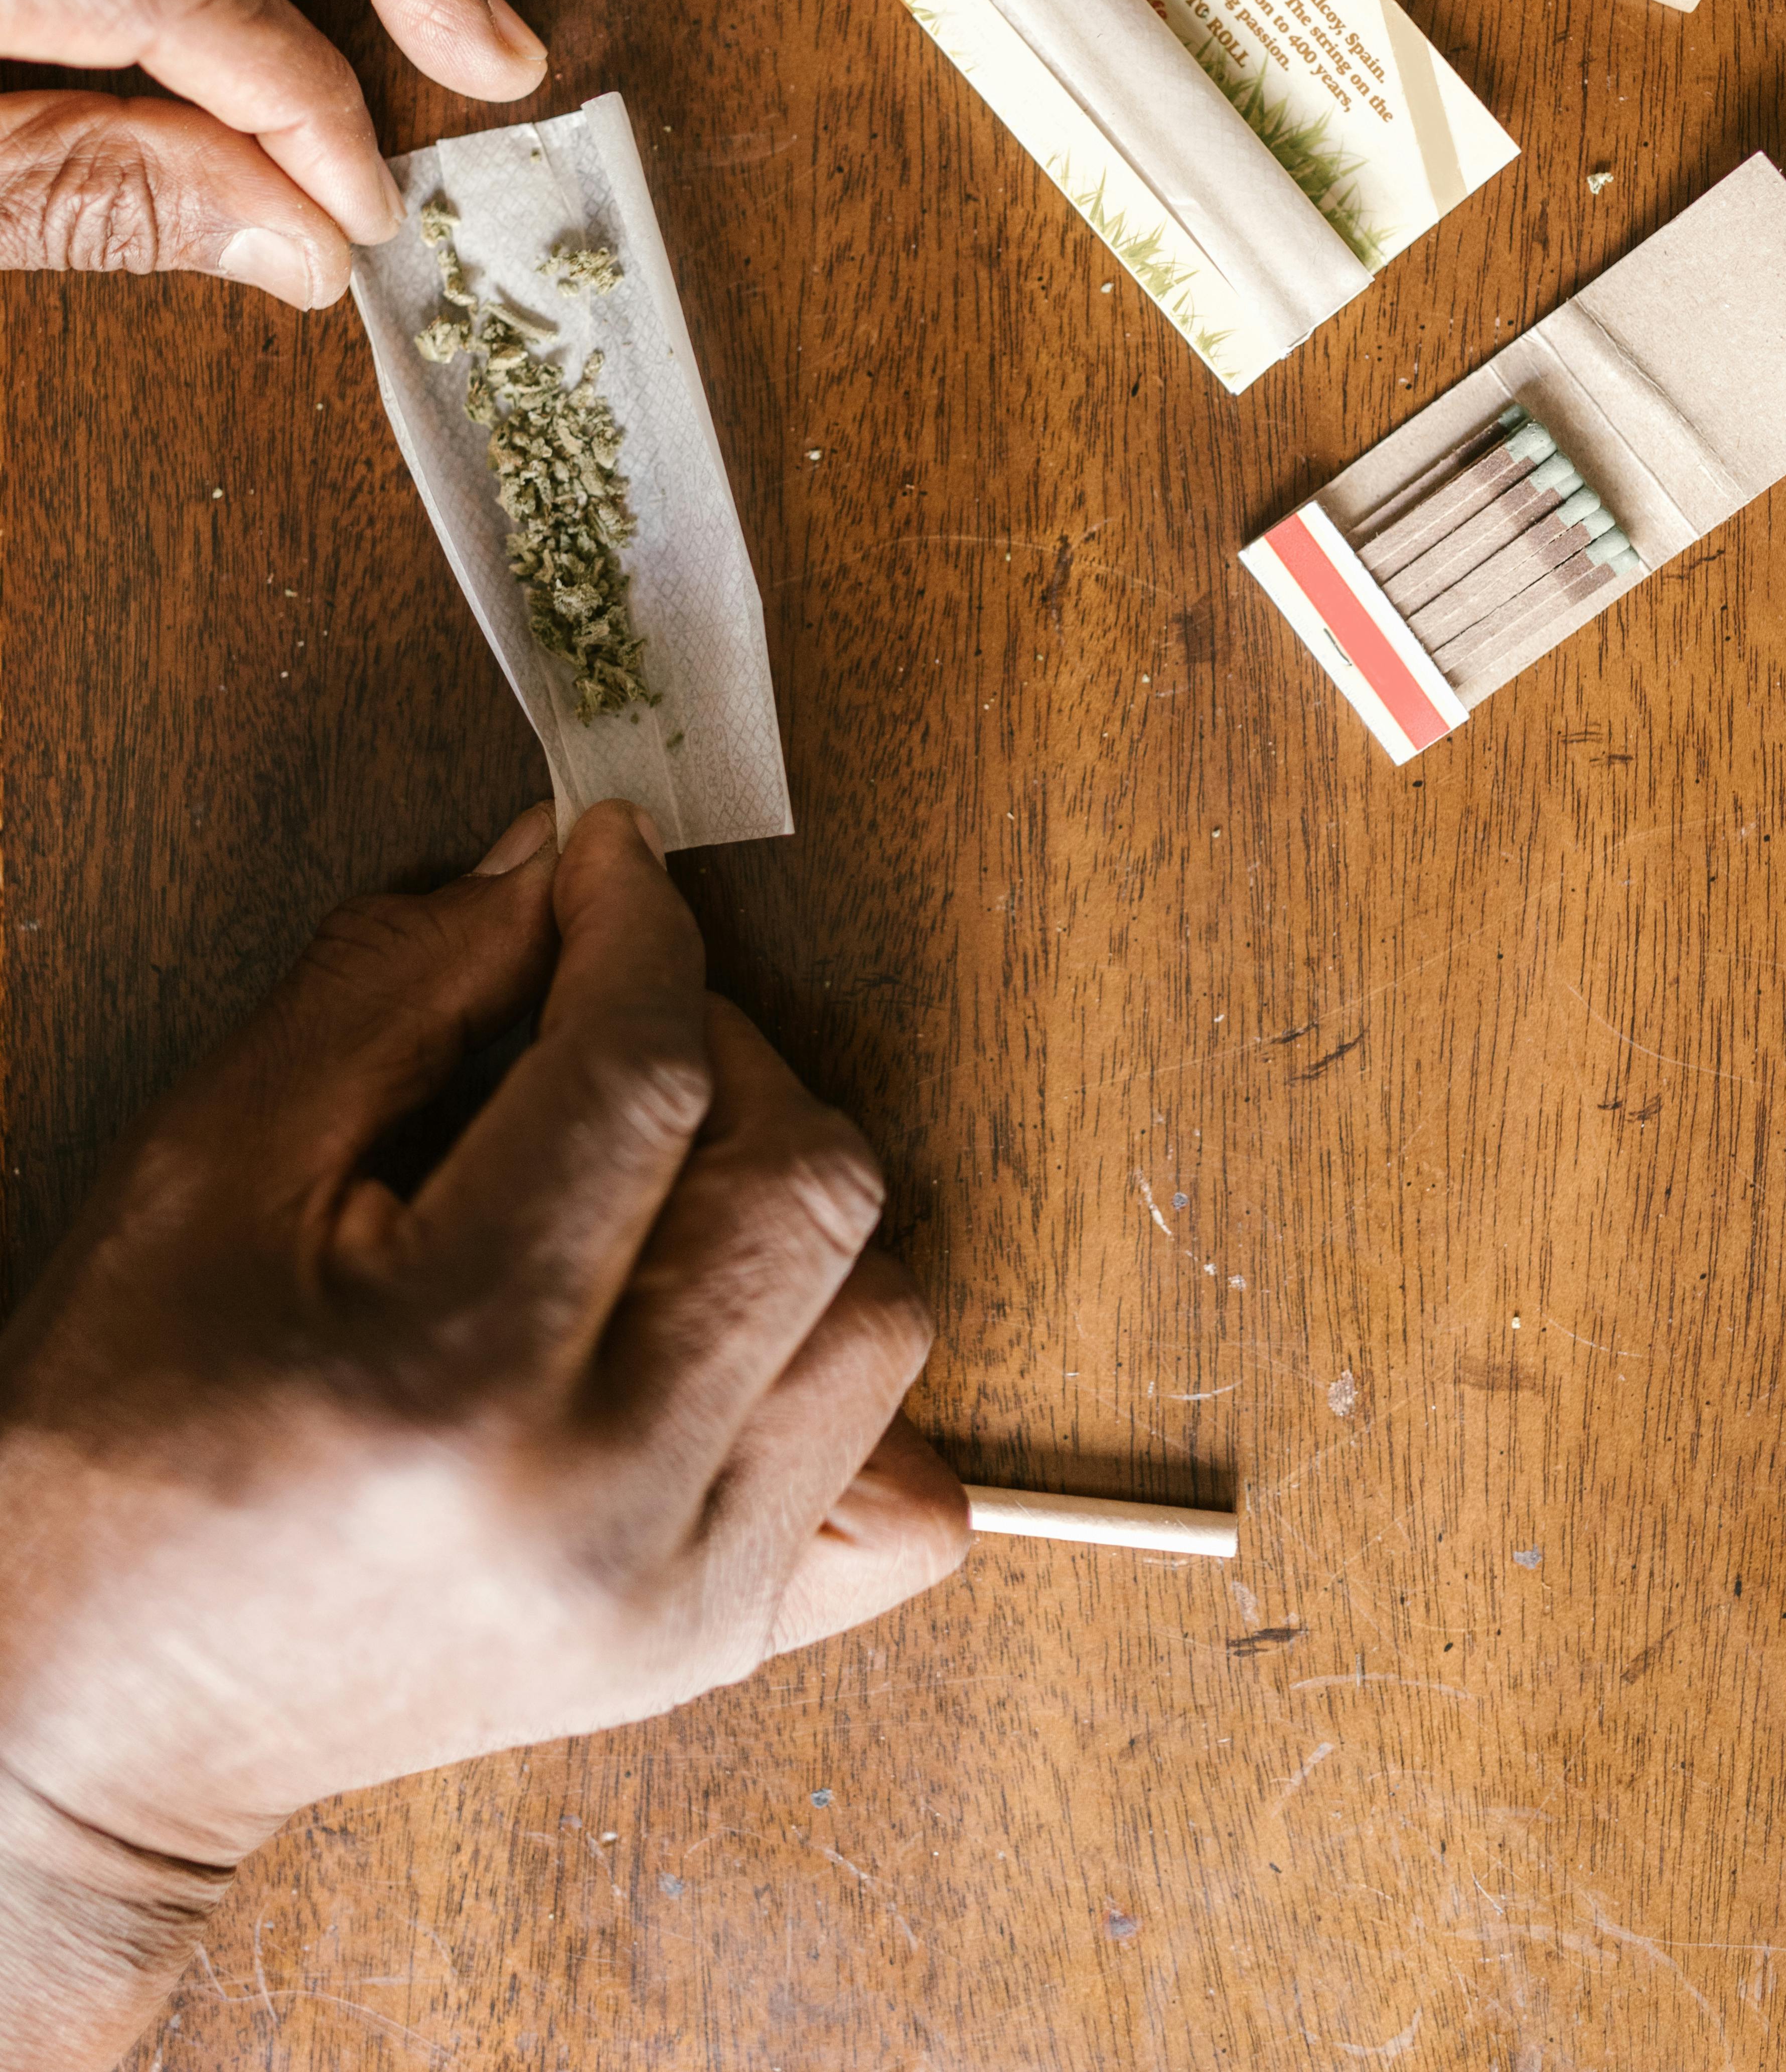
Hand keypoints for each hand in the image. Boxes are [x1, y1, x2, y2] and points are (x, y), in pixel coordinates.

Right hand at [0, 801, 967, 2068]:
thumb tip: (555, 872)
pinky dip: (839, 1387)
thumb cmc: (114, 1439)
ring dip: (790, 1203)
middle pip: (810, 1182)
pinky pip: (910, 1497)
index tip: (606, 864)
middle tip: (612, 1035)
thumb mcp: (208, 1165)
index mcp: (450, 1376)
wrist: (87, 1710)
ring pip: (882, 1308)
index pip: (643, 1076)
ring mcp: (683, 1598)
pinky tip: (719, 1343)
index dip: (636, 925)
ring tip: (651, 1192)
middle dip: (727, 1054)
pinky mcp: (717, 1648)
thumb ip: (394, 987)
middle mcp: (603, 1504)